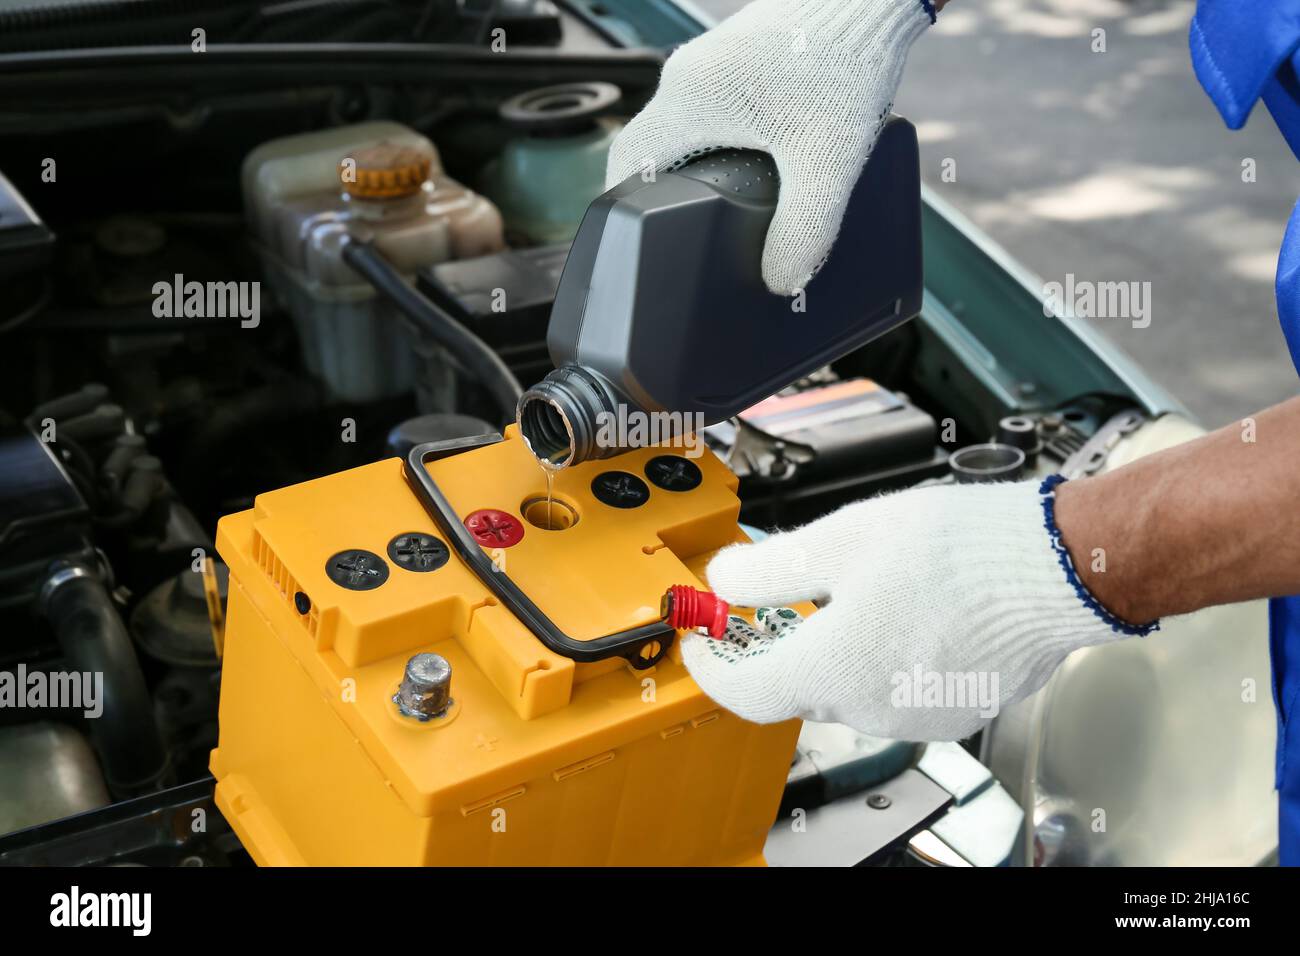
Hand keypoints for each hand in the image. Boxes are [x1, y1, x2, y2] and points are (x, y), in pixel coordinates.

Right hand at [605, 0, 933, 294]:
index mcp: (690, 99)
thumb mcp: (827, 160)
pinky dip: (718, 141)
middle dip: (660, 194)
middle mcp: (690, 75)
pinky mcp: (743, 56)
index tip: (631, 240)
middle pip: (652, 147)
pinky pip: (712, 107)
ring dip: (692, 167)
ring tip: (717, 208)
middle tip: (677, 234)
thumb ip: (806, 229)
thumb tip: (783, 280)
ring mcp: (714, 61)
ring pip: (683, 126)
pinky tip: (755, 165)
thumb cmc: (844, 58)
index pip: (628, 161)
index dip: (622, 206)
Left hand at [681, 479, 1141, 740]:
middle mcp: (871, 707)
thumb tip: (721, 581)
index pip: (743, 691)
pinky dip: (881, 658)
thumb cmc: (960, 550)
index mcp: (834, 669)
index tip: (701, 643)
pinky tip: (901, 612)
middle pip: (796, 685)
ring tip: (851, 591)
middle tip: (773, 598)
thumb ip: (770, 569)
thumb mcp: (842, 539)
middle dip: (776, 644)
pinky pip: (894, 689)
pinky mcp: (954, 710)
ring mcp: (916, 715)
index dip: (711, 667)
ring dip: (834, 648)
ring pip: (847, 688)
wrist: (1057, 566)